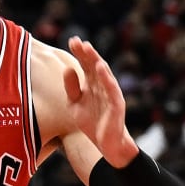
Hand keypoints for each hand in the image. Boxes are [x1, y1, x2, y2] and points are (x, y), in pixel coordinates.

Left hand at [64, 37, 139, 164]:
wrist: (107, 145)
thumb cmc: (92, 123)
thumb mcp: (75, 105)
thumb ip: (71, 88)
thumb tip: (67, 68)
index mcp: (93, 85)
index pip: (86, 65)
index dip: (79, 53)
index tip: (71, 40)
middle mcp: (103, 86)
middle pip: (94, 65)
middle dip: (86, 53)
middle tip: (76, 40)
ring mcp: (110, 94)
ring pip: (103, 74)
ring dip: (95, 60)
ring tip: (88, 48)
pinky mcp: (116, 104)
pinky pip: (111, 89)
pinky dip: (106, 77)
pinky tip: (99, 67)